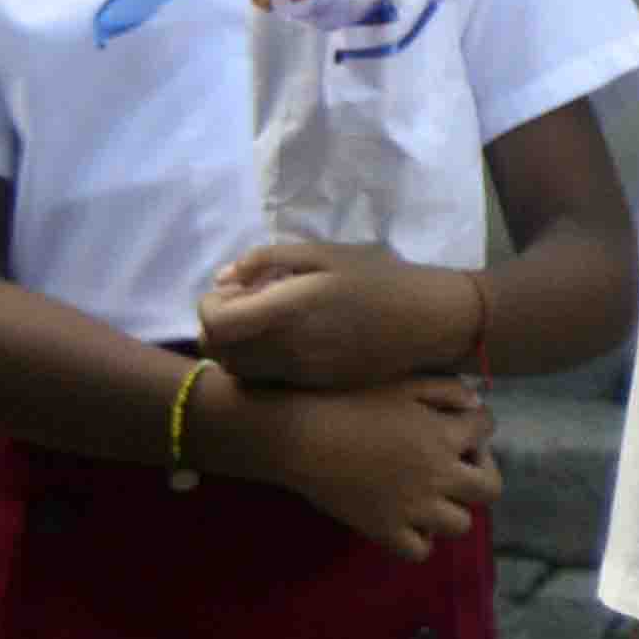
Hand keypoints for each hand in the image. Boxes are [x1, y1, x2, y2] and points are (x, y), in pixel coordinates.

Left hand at [200, 241, 472, 389]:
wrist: (429, 321)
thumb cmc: (380, 278)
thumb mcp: (326, 253)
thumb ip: (269, 259)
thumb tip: (226, 276)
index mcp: (288, 311)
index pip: (217, 324)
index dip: (209, 306)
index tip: (232, 288)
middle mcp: (287, 350)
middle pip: (219, 352)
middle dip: (216, 326)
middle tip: (242, 302)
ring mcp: (300, 374)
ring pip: (239, 370)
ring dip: (235, 346)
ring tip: (262, 321)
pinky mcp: (313, 386)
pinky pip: (265, 378)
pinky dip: (257, 360)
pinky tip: (284, 338)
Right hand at [247, 375, 497, 563]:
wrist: (303, 436)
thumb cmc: (351, 400)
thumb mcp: (404, 383)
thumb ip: (447, 390)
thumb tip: (475, 406)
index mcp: (445, 435)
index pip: (487, 428)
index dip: (478, 423)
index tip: (459, 423)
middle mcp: (439, 476)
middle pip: (490, 489)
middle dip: (482, 473)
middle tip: (458, 465)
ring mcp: (414, 509)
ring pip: (461, 525)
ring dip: (452, 508)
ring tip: (431, 494)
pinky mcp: (385, 531)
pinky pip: (420, 550)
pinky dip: (419, 538)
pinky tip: (407, 520)